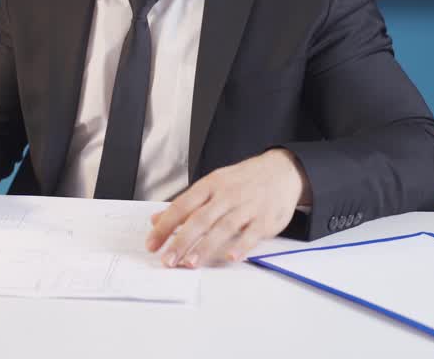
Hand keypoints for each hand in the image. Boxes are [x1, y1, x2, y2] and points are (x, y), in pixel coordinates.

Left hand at [146, 149, 309, 267]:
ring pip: (223, 227)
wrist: (281, 170)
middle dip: (181, 241)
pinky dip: (241, 245)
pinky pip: (252, 234)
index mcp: (210, 186)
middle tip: (167, 260)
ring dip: (206, 247)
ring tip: (190, 263)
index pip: (181, 206)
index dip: (164, 226)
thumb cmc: (242, 181)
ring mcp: (247, 207)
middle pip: (199, 219)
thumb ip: (186, 204)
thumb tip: (157, 219)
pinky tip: (231, 257)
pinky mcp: (265, 219)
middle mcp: (226, 195)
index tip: (152, 244)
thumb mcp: (212, 185)